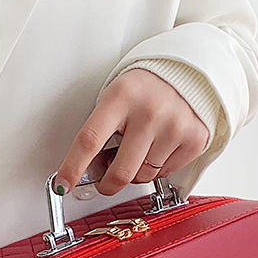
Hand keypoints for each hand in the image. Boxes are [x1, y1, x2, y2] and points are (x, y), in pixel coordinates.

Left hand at [53, 69, 210, 195]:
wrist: (188, 72)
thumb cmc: (146, 88)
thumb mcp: (117, 96)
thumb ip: (102, 129)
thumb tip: (89, 169)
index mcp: (122, 96)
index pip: (90, 140)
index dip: (73, 168)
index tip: (63, 184)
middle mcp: (149, 112)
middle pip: (120, 171)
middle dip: (107, 184)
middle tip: (104, 182)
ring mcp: (174, 127)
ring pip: (143, 176)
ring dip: (136, 171)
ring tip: (139, 149)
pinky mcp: (194, 140)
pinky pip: (166, 173)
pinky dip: (158, 167)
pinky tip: (159, 147)